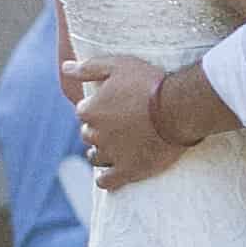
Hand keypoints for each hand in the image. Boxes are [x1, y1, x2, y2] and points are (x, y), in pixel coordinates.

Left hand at [72, 55, 186, 186]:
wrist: (180, 108)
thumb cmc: (150, 83)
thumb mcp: (119, 65)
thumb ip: (88, 67)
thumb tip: (65, 67)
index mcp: (90, 110)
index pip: (84, 112)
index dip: (99, 107)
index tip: (115, 104)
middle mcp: (95, 134)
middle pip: (89, 135)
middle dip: (100, 130)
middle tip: (122, 124)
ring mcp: (111, 154)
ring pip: (95, 157)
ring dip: (102, 152)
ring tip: (118, 147)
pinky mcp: (128, 170)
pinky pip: (106, 182)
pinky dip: (106, 178)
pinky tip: (113, 172)